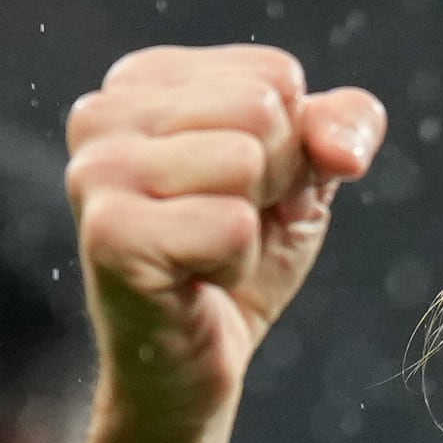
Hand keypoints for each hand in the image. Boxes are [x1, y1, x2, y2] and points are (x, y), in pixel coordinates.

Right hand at [65, 45, 385, 442]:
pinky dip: (235, 265)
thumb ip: (339, 127)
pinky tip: (194, 281)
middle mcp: (102, 113)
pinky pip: (231, 226)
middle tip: (225, 230)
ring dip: (249, 226)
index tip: (240, 192)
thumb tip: (345, 147)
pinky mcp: (108, 234)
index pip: (274, 75)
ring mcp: (97, 171)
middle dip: (272, 181)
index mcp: (142, 82)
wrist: (195, 367)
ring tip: (206, 254)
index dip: (289, 147)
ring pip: (245, 160)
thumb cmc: (237, 265)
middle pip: (260, 109)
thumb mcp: (304, 180)